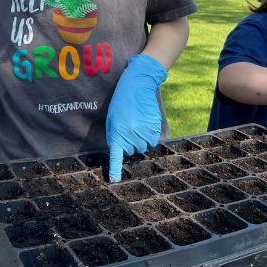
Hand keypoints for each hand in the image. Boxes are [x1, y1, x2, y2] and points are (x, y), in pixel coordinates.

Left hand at [106, 54, 166, 181]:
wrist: (138, 86)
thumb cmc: (121, 101)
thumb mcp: (112, 118)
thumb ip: (114, 134)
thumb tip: (118, 148)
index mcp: (118, 132)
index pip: (117, 155)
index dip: (115, 169)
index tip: (114, 181)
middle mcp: (131, 134)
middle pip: (132, 151)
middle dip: (130, 144)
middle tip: (129, 129)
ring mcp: (144, 132)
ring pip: (143, 147)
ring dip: (140, 140)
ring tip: (137, 124)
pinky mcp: (154, 128)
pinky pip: (153, 141)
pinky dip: (150, 135)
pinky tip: (145, 123)